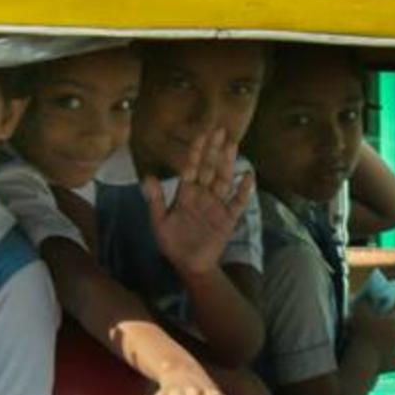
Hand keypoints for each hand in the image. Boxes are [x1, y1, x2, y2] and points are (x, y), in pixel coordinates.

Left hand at [143, 127, 254, 277]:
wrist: (189, 265)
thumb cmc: (173, 243)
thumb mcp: (160, 222)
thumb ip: (155, 200)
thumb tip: (147, 177)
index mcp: (186, 194)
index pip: (191, 168)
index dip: (195, 152)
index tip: (200, 134)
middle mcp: (203, 195)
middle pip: (209, 168)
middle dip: (214, 150)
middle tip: (220, 130)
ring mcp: (216, 205)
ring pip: (223, 180)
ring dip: (228, 163)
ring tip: (232, 145)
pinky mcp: (228, 218)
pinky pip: (237, 202)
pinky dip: (243, 190)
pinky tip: (248, 176)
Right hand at [347, 304, 394, 373]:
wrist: (363, 359)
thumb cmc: (360, 332)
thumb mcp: (358, 310)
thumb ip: (362, 301)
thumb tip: (363, 295)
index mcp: (394, 320)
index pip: (391, 312)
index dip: (382, 313)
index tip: (372, 315)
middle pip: (394, 329)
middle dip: (384, 329)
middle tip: (370, 331)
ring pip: (394, 345)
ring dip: (385, 345)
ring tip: (370, 348)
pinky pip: (394, 363)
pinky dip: (387, 363)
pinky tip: (378, 363)